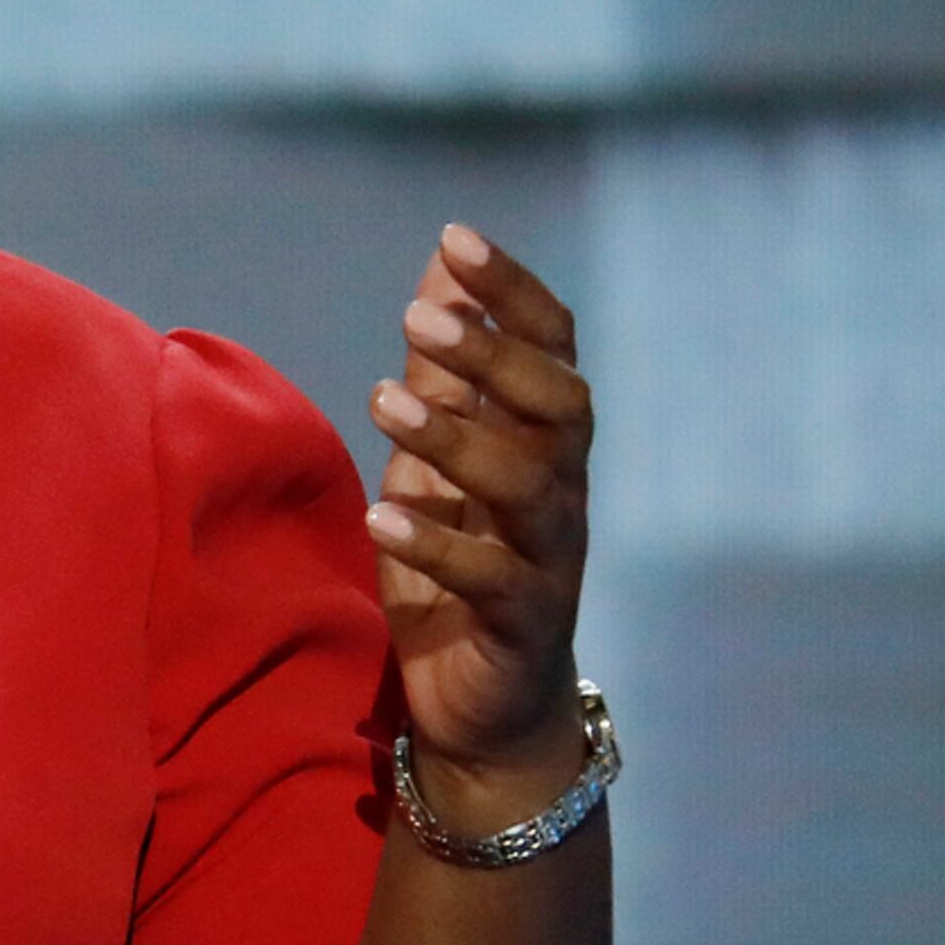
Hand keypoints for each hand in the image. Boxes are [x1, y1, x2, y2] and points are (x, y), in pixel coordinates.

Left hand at [363, 225, 592, 811]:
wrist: (486, 705)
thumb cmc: (461, 565)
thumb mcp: (437, 457)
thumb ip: (441, 369)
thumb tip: (439, 263)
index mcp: (546, 442)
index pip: (553, 348)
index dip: (513, 292)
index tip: (456, 239)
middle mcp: (563, 491)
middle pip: (557, 405)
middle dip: (494, 355)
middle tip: (419, 318)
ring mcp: (550, 557)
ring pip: (529, 485)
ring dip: (456, 437)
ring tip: (382, 398)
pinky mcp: (523, 622)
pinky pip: (492, 578)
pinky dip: (438, 545)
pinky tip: (382, 517)